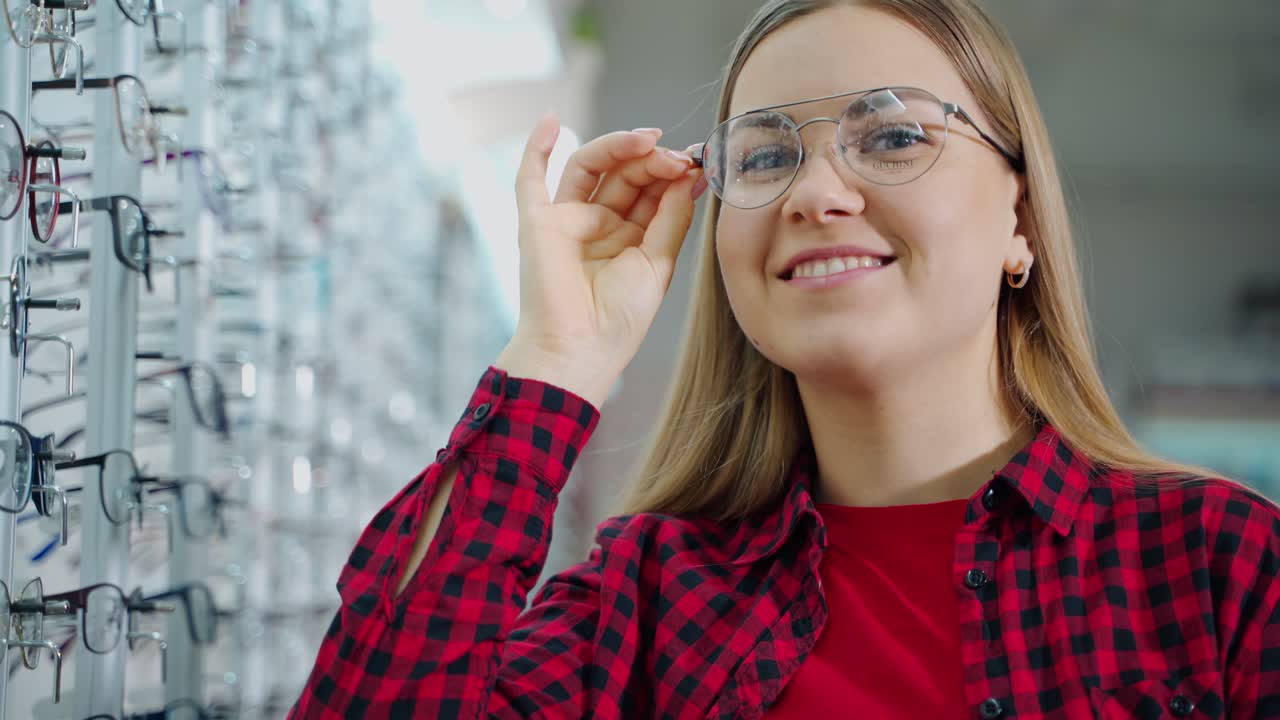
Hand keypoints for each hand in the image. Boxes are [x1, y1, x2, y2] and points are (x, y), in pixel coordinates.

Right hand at [497, 113, 705, 405]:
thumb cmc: (620, 319)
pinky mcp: (536, 222)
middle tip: (673, 155)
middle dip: (650, 159)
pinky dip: (538, 147)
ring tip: (645, 140)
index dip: (670, 171)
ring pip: (590, 167)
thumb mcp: (658, 263)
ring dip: (617, 146)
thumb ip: (671, 217)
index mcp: (629, 238)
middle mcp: (598, 224)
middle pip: (624, 174)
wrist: (580, 349)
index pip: (650, 190)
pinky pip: (530, 178)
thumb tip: (689, 174)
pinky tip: (552, 120)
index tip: (694, 161)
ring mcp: (566, 220)